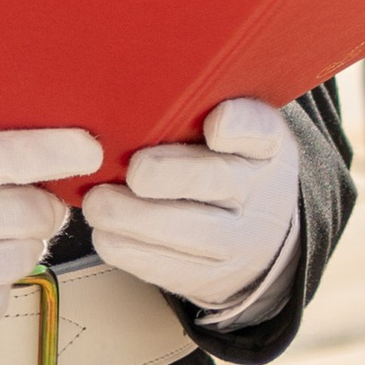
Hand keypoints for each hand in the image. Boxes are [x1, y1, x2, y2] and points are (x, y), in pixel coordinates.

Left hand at [83, 97, 303, 314]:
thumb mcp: (233, 133)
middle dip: (173, 176)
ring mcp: (239, 241)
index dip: (240, 126)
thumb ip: (200, 109)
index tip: (215, 124)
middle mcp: (259, 192)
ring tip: (98, 205)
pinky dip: (133, 251)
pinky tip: (107, 234)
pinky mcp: (211, 278)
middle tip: (134, 171)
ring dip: (137, 219)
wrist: (260, 236)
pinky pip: (171, 269)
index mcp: (266, 145)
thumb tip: (133, 86)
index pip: (262, 130)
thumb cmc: (226, 165)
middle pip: (220, 182)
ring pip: (191, 233)